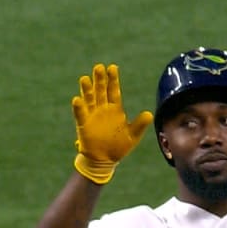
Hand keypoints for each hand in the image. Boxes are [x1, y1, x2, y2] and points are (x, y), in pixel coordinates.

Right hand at [71, 64, 153, 183]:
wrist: (106, 160)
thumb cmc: (119, 147)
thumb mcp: (132, 136)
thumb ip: (140, 125)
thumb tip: (150, 114)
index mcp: (115, 110)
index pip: (114, 91)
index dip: (113, 80)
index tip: (112, 67)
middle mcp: (103, 109)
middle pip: (101, 91)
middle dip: (100, 80)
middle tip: (99, 67)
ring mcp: (92, 115)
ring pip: (89, 99)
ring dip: (87, 89)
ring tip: (85, 79)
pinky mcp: (84, 125)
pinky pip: (80, 114)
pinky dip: (78, 107)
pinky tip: (77, 100)